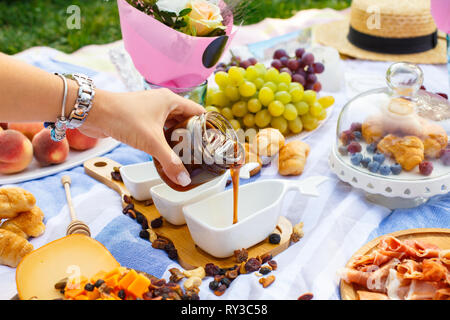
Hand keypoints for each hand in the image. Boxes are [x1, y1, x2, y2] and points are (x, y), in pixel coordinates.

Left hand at [82, 88, 204, 186]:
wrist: (93, 112)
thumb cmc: (123, 117)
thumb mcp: (151, 142)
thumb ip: (170, 161)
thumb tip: (184, 179)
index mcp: (171, 100)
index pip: (198, 112)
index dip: (208, 126)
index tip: (215, 142)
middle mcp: (163, 103)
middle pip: (186, 120)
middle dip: (193, 136)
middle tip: (201, 153)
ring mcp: (151, 110)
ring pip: (171, 125)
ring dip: (177, 139)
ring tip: (187, 156)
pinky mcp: (140, 118)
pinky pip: (158, 129)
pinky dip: (164, 140)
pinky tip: (166, 153)